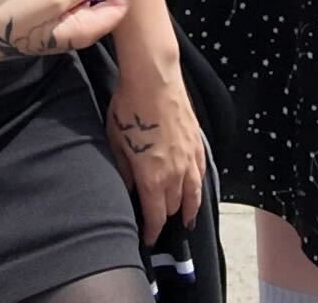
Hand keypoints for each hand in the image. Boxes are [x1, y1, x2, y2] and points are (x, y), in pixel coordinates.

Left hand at [107, 57, 207, 243]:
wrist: (153, 79)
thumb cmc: (129, 108)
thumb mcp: (116, 143)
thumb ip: (123, 172)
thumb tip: (126, 191)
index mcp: (153, 177)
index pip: (155, 216)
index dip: (152, 231)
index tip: (147, 239)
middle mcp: (176, 173)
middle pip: (173, 207)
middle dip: (165, 218)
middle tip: (157, 223)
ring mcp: (190, 158)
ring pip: (192, 194)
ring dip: (187, 209)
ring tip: (185, 220)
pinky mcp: (198, 144)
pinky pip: (201, 174)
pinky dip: (198, 187)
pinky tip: (196, 191)